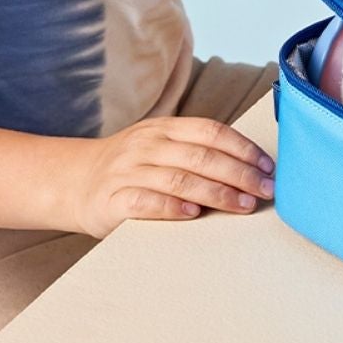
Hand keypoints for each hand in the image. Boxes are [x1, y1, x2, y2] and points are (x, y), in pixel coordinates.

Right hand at [65, 115, 276, 236]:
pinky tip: (193, 215)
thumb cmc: (132, 167)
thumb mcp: (161, 146)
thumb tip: (251, 166)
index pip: (211, 131)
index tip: (268, 167)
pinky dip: (171, 207)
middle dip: (239, 174)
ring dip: (216, 193)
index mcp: (165, 128)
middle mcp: (147, 144)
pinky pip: (145, 201)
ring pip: (179, 178)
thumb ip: (196, 151)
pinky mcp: (112, 199)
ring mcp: (128, 170)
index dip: (243, 148)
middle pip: (201, 156)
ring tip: (243, 205)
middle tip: (265, 191)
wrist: (74, 181)